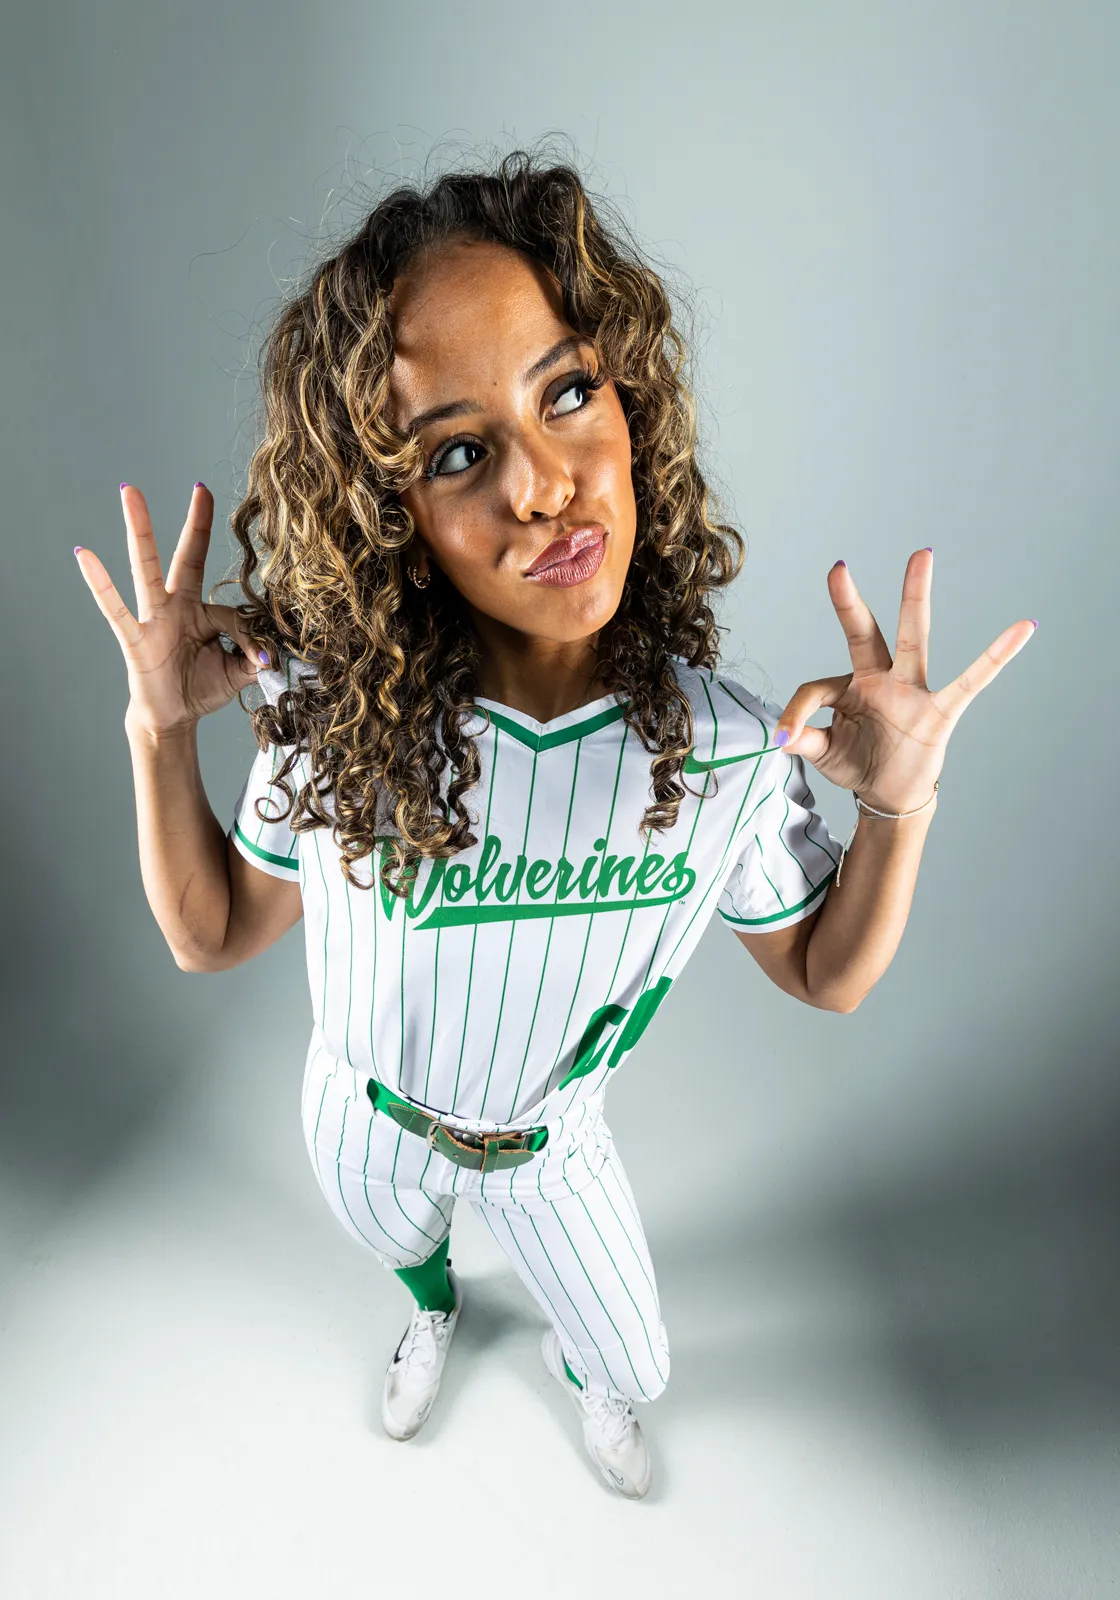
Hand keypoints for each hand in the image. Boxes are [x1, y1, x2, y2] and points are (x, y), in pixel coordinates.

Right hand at [76, 483, 267, 736]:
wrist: (174, 717)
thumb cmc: (201, 688)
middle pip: (185, 557)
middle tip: (199, 489)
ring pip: (145, 567)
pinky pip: (115, 608)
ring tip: (130, 492)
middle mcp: (176, 606)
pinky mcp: (134, 638)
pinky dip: (99, 583)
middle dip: (193, 523)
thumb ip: (254, 658)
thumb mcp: (237, 673)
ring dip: (139, 529)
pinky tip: (84, 555)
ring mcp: (153, 618)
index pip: (234, 613)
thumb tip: (271, 654)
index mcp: (202, 612)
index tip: (263, 659)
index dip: (251, 638)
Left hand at [774, 550, 1036, 812]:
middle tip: (838, 568)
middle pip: (864, 634)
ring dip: (915, 598)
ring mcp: (911, 692)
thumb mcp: (823, 753)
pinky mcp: (940, 713)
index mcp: (849, 687)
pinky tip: (1023, 628)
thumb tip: (779, 737)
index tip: (782, 736)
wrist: (889, 795)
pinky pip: (971, 682)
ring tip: (921, 555)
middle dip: (850, 603)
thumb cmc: (857, 763)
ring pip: (914, 638)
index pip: (816, 688)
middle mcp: (880, 680)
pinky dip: (997, 656)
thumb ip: (804, 739)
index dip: (796, 712)